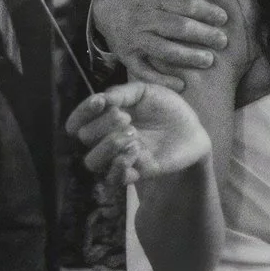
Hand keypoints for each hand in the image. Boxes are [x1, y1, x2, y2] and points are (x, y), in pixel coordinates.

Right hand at [65, 82, 210, 184]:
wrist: (192, 129)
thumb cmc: (166, 108)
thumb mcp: (144, 91)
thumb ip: (121, 93)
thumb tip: (100, 99)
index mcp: (105, 118)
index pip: (77, 122)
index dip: (81, 112)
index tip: (101, 102)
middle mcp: (107, 139)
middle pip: (85, 138)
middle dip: (103, 125)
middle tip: (126, 118)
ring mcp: (120, 157)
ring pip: (92, 161)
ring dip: (109, 145)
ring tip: (133, 135)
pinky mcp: (135, 173)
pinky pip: (113, 179)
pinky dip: (119, 165)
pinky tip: (136, 150)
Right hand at [89, 0, 230, 90]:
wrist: (102, 5)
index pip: (184, 3)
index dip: (206, 11)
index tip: (223, 18)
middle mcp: (142, 17)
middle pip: (178, 28)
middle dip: (204, 35)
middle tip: (223, 41)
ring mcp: (134, 38)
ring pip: (164, 51)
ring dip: (188, 57)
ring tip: (208, 60)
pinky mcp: (127, 56)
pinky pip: (144, 71)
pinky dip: (162, 80)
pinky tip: (181, 85)